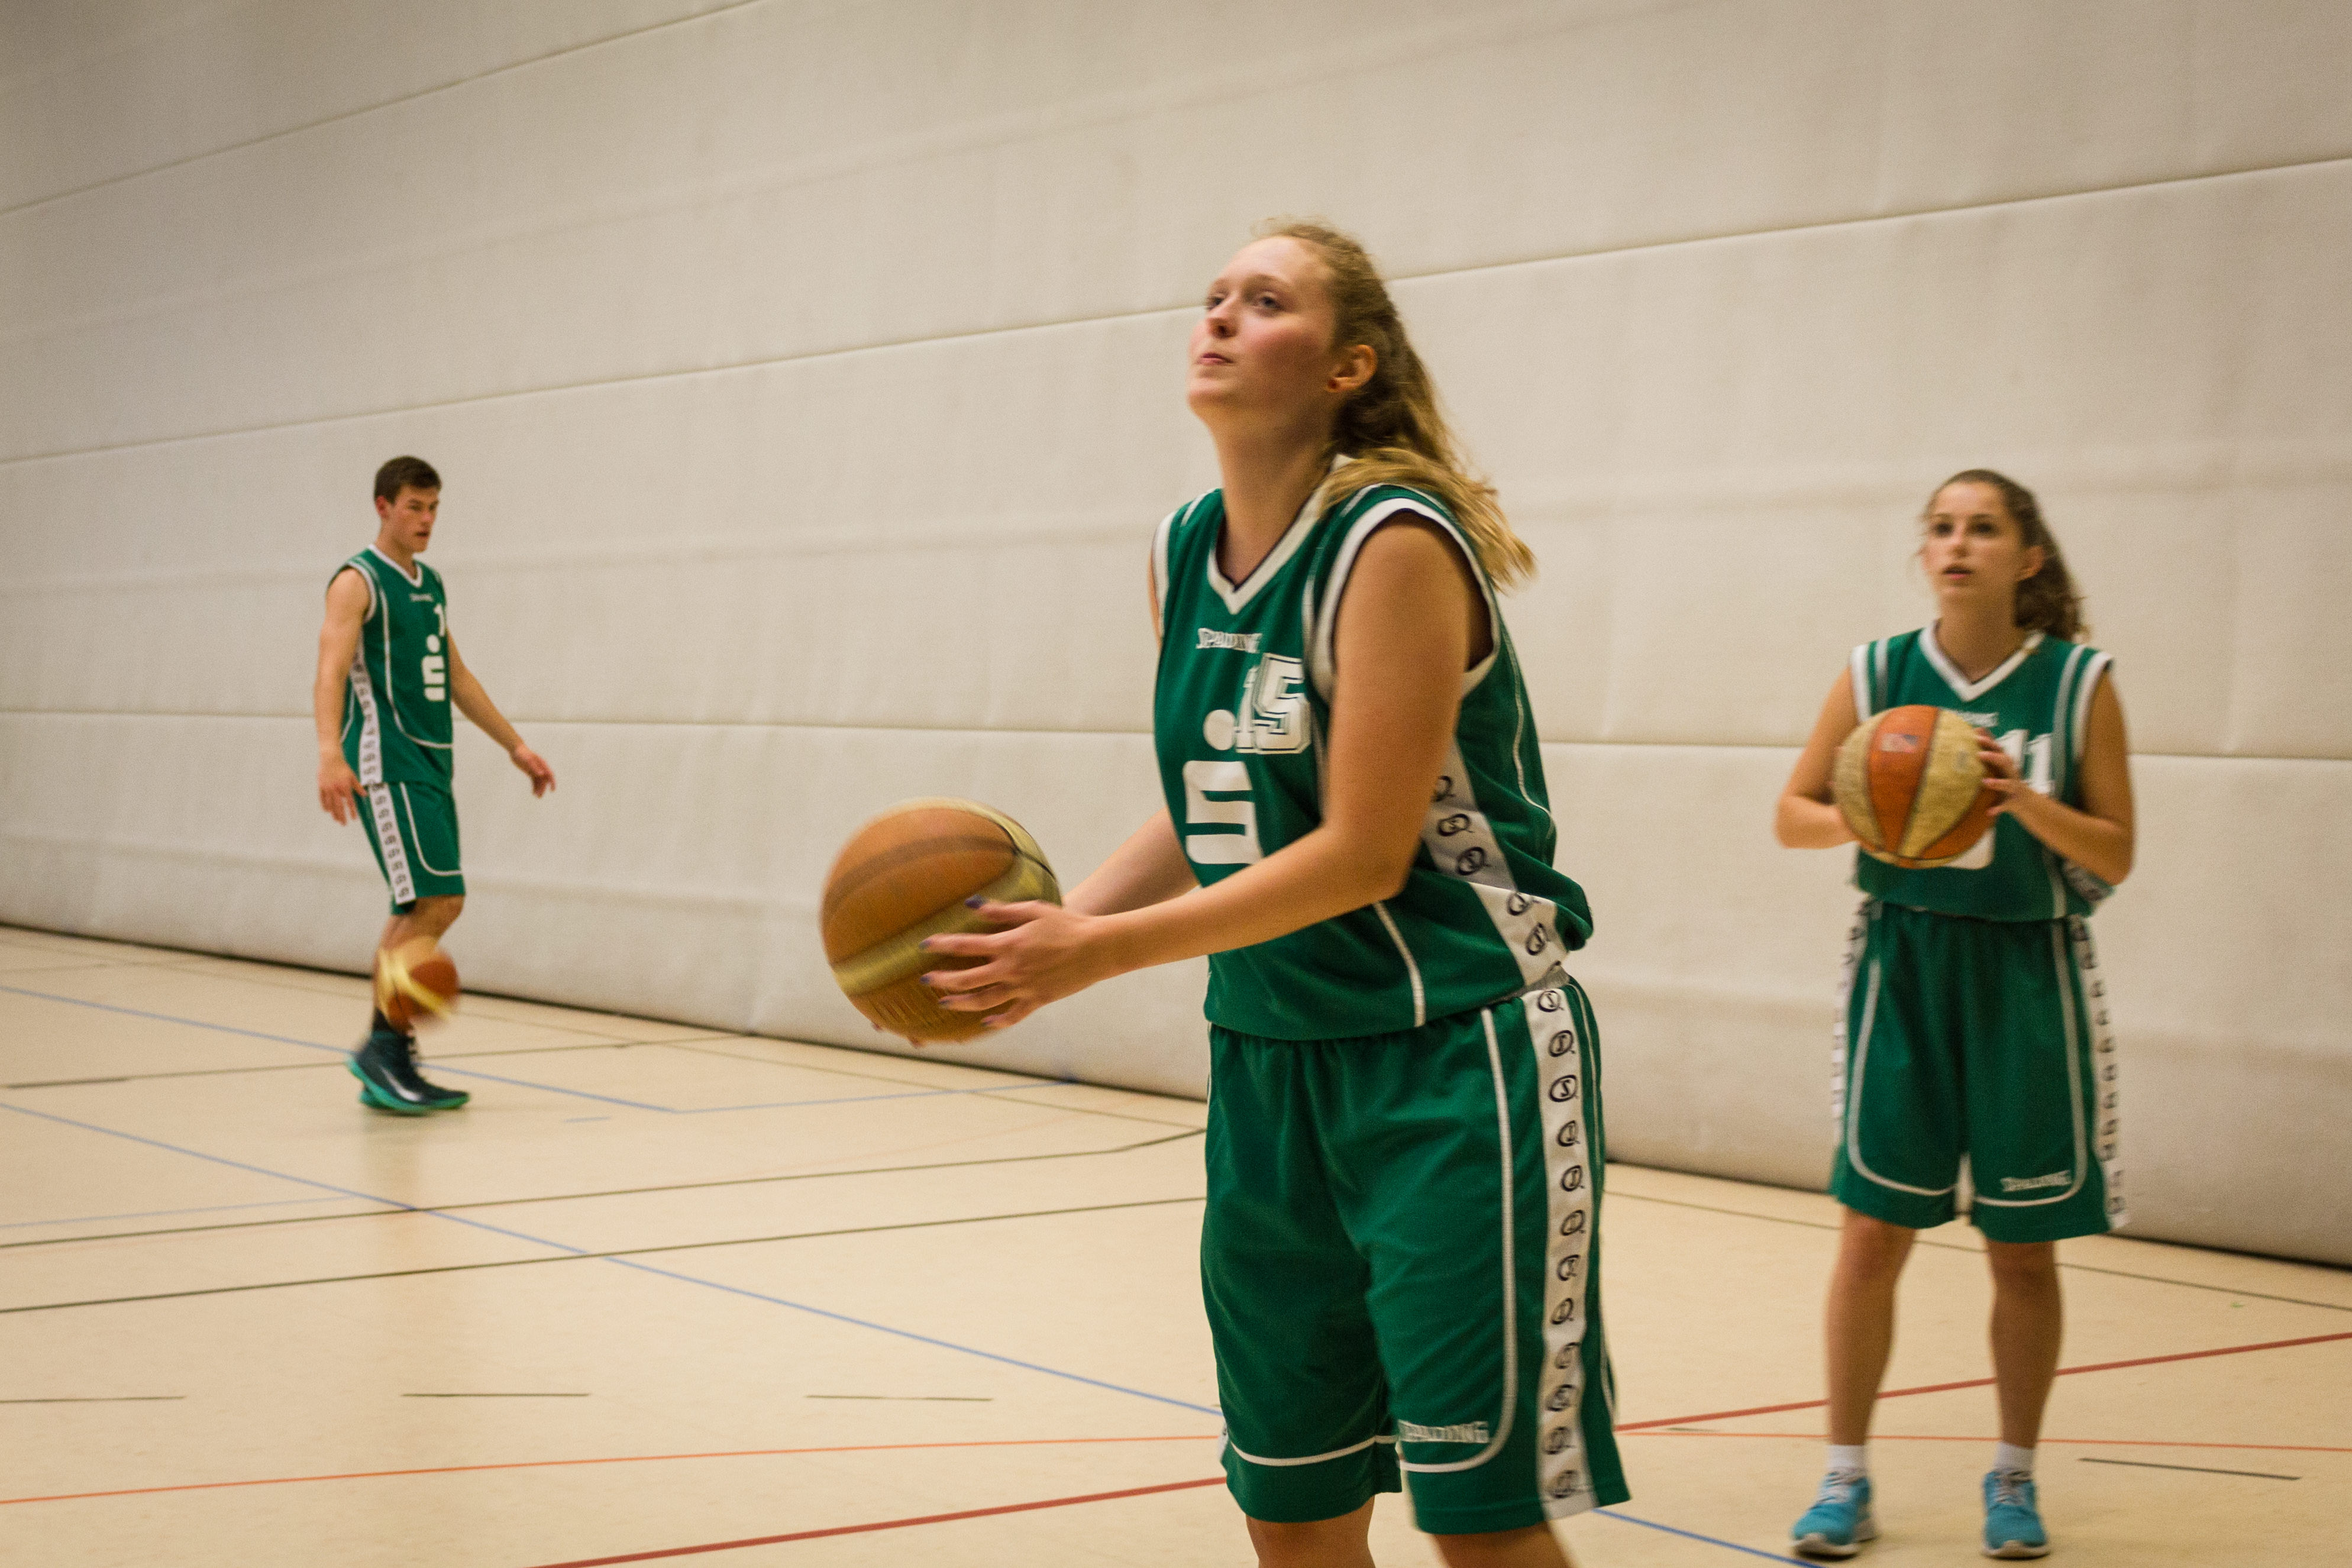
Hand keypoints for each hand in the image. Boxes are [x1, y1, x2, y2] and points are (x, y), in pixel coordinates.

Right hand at [317, 757, 359, 823]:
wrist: (330, 759)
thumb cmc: (343, 767)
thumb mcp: (352, 776)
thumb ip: (358, 787)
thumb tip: (364, 795)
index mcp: (345, 787)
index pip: (350, 802)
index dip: (352, 811)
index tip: (354, 819)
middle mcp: (336, 789)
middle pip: (339, 805)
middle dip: (342, 816)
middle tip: (343, 824)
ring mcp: (327, 788)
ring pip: (330, 803)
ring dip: (333, 812)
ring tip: (336, 819)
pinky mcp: (321, 786)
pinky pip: (322, 798)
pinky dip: (324, 805)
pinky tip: (326, 810)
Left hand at [511, 744, 555, 796]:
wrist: (515, 749)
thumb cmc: (522, 753)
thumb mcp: (527, 760)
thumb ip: (534, 767)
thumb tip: (542, 774)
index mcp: (543, 764)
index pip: (550, 775)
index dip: (552, 782)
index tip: (552, 790)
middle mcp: (541, 768)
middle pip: (544, 780)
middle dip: (543, 788)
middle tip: (539, 796)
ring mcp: (536, 770)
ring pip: (539, 782)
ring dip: (539, 789)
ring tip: (537, 796)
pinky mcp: (530, 772)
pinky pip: (534, 781)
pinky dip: (534, 787)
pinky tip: (533, 792)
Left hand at [920, 901, 1117, 1029]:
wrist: (1098, 948)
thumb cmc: (1067, 924)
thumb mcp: (1033, 910)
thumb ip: (1001, 910)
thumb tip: (972, 904)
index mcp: (1009, 944)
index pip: (966, 945)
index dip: (942, 944)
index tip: (924, 945)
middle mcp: (1012, 969)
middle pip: (968, 979)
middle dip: (943, 980)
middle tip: (926, 981)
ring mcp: (1024, 987)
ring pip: (985, 1001)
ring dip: (961, 1003)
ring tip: (944, 1004)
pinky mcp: (1038, 1000)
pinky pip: (1014, 1015)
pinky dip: (998, 1021)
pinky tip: (985, 1022)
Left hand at [1975, 732, 2024, 816]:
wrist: (2027, 803)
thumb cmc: (2007, 779)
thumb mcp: (2000, 764)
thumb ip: (1990, 748)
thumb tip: (1978, 728)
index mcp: (2006, 764)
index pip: (1998, 749)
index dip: (1988, 741)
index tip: (1975, 734)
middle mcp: (2012, 773)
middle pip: (2005, 762)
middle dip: (1994, 757)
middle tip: (1979, 754)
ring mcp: (2014, 788)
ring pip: (2008, 784)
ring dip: (1997, 783)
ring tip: (1984, 782)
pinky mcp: (2013, 802)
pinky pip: (2005, 806)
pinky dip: (1998, 809)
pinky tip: (1989, 812)